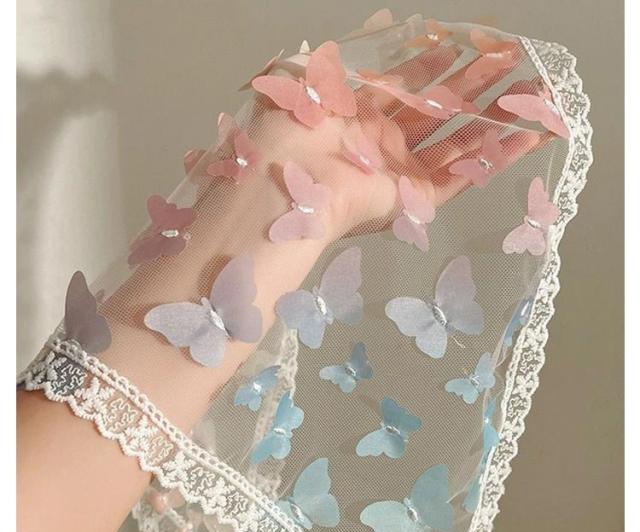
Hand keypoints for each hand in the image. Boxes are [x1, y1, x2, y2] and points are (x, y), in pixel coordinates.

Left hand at [245, 43, 549, 239]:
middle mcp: (383, 142)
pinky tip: (528, 136)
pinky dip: (495, 158)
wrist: (291, 181)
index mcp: (357, 113)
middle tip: (511, 59)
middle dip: (475, 83)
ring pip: (459, 142)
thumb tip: (362, 30)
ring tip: (535, 95)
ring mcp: (401, 171)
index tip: (466, 42)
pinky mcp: (415, 199)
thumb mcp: (302, 77)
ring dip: (496, 118)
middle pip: (439, 109)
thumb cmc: (294, 126)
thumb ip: (329, 57)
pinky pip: (462, 177)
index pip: (405, 84)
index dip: (435, 63)